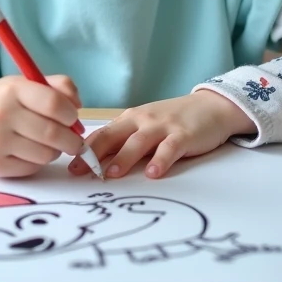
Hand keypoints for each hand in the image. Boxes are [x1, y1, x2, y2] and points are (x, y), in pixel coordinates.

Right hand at [0, 75, 85, 177]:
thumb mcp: (23, 83)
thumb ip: (57, 87)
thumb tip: (78, 107)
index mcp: (12, 90)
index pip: (54, 103)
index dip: (71, 113)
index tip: (73, 117)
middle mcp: (2, 115)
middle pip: (53, 134)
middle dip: (72, 140)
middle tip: (74, 140)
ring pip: (45, 154)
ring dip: (55, 151)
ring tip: (47, 143)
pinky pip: (31, 168)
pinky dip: (38, 162)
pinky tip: (30, 151)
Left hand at [69, 91, 254, 179]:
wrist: (211, 107)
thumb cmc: (174, 120)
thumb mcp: (146, 126)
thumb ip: (125, 141)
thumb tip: (97, 163)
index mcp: (130, 120)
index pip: (102, 134)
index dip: (85, 150)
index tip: (70, 166)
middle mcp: (143, 121)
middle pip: (114, 136)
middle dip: (95, 154)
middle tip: (80, 171)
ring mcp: (163, 127)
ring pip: (139, 142)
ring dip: (124, 158)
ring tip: (112, 174)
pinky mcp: (184, 135)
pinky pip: (170, 148)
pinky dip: (161, 160)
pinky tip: (153, 173)